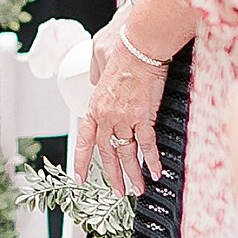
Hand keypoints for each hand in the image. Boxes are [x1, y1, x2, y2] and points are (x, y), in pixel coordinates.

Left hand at [71, 26, 166, 199]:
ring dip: (133, 174)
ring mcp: (123, 118)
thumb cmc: (123, 51)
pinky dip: (152, 160)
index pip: (84, 140)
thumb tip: (97, 80)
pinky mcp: (143, 116)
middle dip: (112, 175)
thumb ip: (98, 78)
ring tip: (137, 190)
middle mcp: (106, 116)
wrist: (139, 47)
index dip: (82, 161)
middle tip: (117, 191)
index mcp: (95, 106)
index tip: (81, 177)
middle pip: (106, 152)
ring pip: (126, 153)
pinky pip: (147, 144)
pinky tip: (156, 171)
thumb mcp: (100, 65)